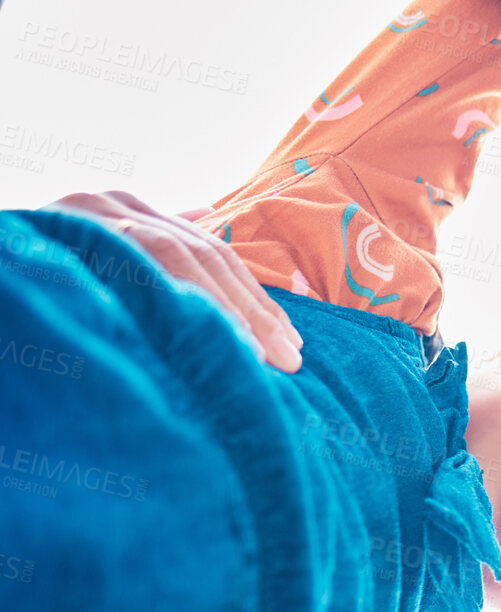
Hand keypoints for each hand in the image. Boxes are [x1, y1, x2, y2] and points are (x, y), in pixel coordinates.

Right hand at [46, 190, 302, 371]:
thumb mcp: (105, 266)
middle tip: (291, 358)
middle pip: (201, 256)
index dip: (255, 299)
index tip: (292, 341)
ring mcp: (82, 217)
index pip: (209, 254)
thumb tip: (206, 224)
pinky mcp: (58, 236)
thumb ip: (152, 254)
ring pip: (173, 258)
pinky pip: (129, 270)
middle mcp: (108, 205)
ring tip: (260, 356)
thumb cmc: (50, 282)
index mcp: (126, 211)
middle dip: (252, 310)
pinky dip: (170, 302)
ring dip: (224, 311)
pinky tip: (204, 339)